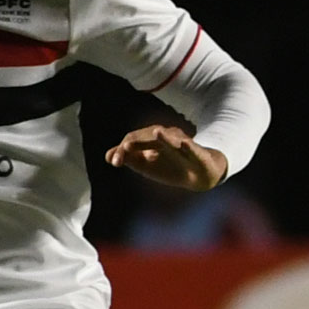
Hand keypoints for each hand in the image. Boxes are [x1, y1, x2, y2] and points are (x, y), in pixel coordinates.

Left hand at [107, 124, 226, 190]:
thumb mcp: (148, 166)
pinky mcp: (199, 154)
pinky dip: (189, 146)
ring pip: (173, 139)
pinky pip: (194, 149)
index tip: (113, 162)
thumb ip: (129, 159)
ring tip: (157, 132)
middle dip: (139, 142)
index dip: (123, 150)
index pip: (135, 140)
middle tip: (125, 149)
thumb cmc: (172, 167)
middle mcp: (168, 138)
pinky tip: (184, 143)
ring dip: (165, 137)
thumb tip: (107, 156)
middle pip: (151, 136)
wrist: (201, 175)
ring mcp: (184, 145)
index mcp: (153, 141)